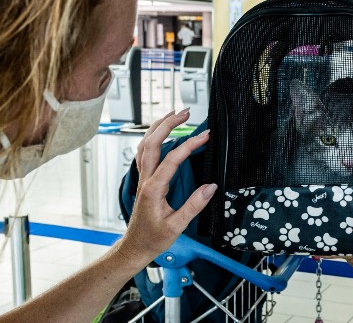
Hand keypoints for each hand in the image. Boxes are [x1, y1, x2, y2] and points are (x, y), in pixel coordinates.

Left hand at [116, 109, 216, 263]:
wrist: (135, 246)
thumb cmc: (153, 238)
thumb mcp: (176, 226)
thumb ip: (194, 206)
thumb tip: (211, 187)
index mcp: (154, 189)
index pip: (171, 160)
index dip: (189, 145)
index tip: (205, 136)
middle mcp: (146, 180)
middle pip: (152, 143)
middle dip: (168, 124)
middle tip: (185, 112)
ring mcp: (143, 178)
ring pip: (145, 144)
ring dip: (158, 127)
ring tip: (174, 114)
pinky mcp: (144, 180)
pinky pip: (145, 152)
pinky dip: (153, 137)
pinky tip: (162, 133)